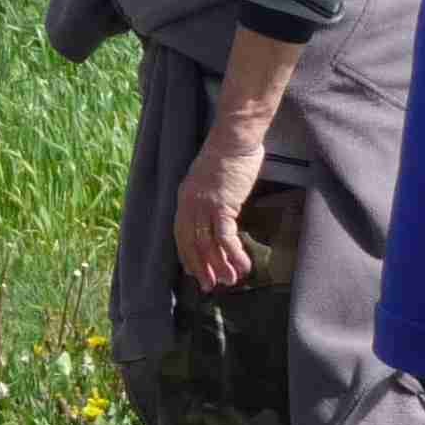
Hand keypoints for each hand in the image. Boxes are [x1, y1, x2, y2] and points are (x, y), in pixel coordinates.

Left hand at [173, 121, 266, 292]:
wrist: (234, 138)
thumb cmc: (227, 154)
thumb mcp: (210, 178)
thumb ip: (209, 196)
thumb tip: (218, 212)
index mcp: (184, 198)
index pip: (180, 234)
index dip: (187, 255)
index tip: (193, 272)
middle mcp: (190, 204)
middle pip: (192, 243)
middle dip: (201, 267)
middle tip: (210, 286)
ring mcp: (204, 206)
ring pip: (208, 244)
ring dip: (220, 265)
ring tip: (231, 282)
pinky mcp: (223, 206)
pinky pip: (226, 237)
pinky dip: (234, 254)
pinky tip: (243, 266)